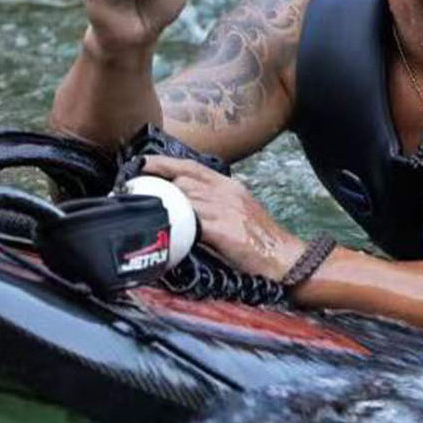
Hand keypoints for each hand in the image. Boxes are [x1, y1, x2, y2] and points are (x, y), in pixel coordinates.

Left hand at [141, 156, 304, 282]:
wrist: (286, 259)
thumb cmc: (261, 241)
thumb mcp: (238, 211)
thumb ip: (213, 204)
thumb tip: (184, 206)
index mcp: (230, 185)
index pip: (191, 166)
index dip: (164, 163)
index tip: (143, 163)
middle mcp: (227, 192)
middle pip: (183, 180)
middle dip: (158, 184)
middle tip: (136, 190)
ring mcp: (226, 209)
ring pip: (185, 198)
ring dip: (165, 205)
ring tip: (147, 211)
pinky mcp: (224, 230)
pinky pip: (193, 222)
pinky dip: (178, 224)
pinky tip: (167, 228)